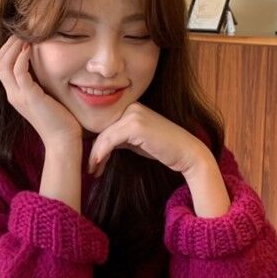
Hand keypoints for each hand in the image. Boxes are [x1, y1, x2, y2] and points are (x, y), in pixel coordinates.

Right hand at [0, 36, 81, 148]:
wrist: (63, 141)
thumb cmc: (60, 119)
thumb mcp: (46, 96)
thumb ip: (40, 82)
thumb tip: (45, 63)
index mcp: (14, 93)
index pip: (0, 65)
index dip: (8, 48)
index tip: (23, 36)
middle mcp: (12, 94)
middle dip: (9, 43)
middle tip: (24, 31)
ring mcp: (18, 96)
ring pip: (4, 63)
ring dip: (14, 46)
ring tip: (26, 36)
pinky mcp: (29, 97)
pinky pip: (18, 72)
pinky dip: (22, 57)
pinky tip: (31, 48)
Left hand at [88, 103, 211, 176]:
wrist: (187, 153)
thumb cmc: (163, 149)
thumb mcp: (137, 141)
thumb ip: (120, 138)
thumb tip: (101, 145)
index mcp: (132, 108)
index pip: (108, 126)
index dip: (97, 145)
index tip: (93, 163)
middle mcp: (132, 107)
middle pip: (103, 130)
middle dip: (95, 151)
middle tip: (90, 169)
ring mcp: (134, 114)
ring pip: (104, 136)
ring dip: (95, 155)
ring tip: (92, 170)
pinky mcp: (135, 125)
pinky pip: (110, 140)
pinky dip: (101, 153)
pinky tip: (97, 165)